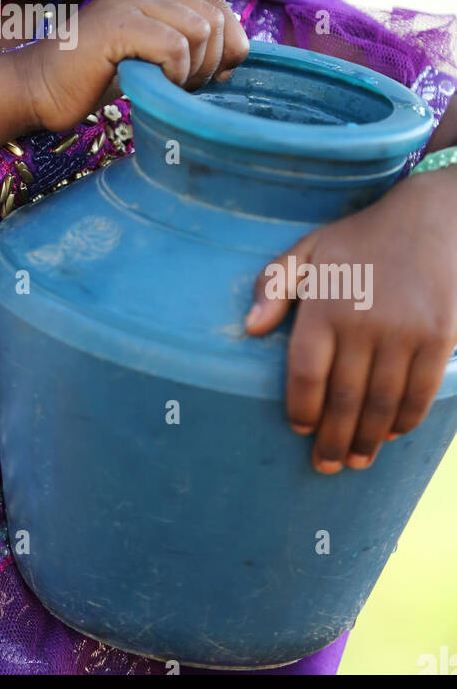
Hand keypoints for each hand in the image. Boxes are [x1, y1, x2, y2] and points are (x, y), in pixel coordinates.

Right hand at [21, 0, 248, 134]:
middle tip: (184, 86)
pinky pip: (175, 47)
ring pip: (201, 31)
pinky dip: (174, 73)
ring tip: (167, 85)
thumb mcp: (146, 56)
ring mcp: (129, 2)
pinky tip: (153, 82)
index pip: (218, 8)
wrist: (36, 87)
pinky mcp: (118, 25)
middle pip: (216, 19)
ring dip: (193, 69)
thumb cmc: (90, 79)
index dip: (229, 46)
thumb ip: (183, 44)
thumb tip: (236, 55)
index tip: (213, 77)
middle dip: (213, 62)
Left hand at [245, 167, 456, 472]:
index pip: (306, 372)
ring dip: (367, 440)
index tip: (298, 428)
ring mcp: (404, 333)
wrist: (430, 221)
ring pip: (381, 404)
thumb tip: (250, 328)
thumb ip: (273, 285)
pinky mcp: (438, 338)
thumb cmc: (360, 240)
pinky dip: (404, 420)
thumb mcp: (309, 250)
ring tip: (356, 460)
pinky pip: (419, 393)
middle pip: (343, 399)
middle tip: (325, 466)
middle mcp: (363, 323)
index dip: (301, 407)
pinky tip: (391, 434)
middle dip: (332, 439)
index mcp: (325, 304)